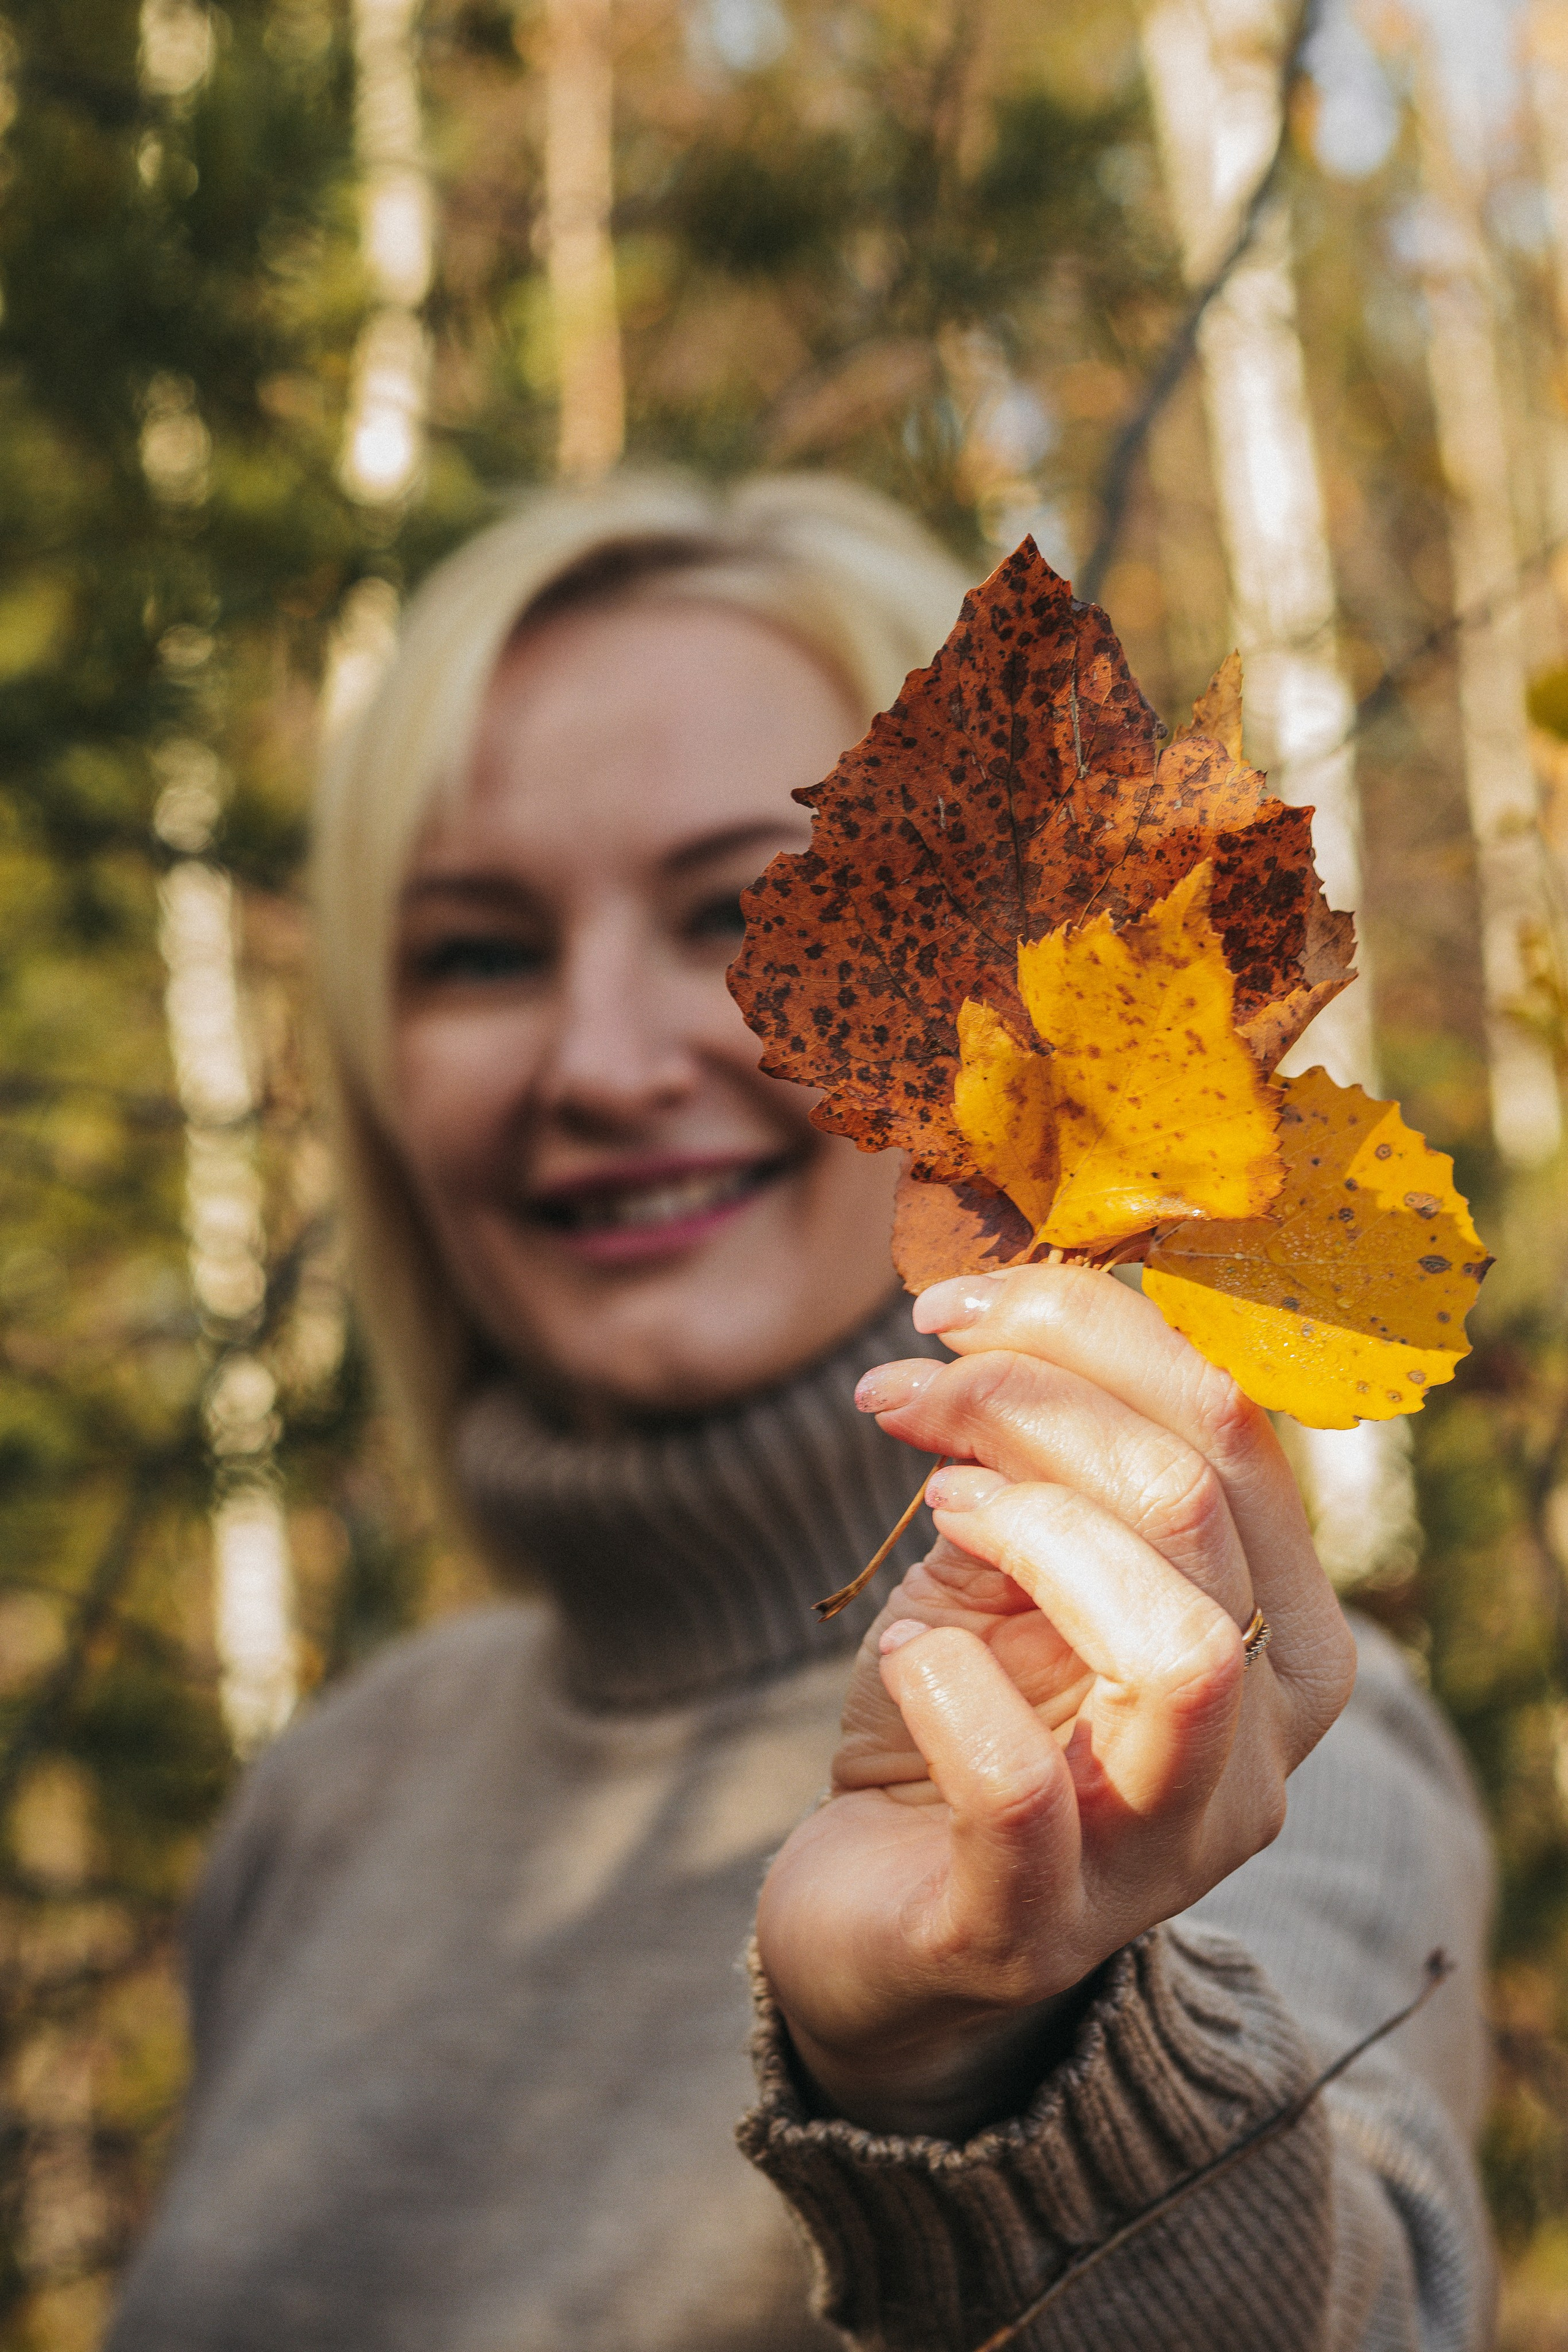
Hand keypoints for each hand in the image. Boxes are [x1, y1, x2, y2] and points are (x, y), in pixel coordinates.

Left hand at [755, 1264, 1355, 2139]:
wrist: (885, 1925)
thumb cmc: (962, 1718)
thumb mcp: (1010, 1568)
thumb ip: (1043, 1462)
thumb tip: (1002, 1316)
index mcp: (1279, 1626)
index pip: (1235, 1425)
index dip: (1089, 1328)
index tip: (950, 1311)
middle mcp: (1262, 1743)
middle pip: (1196, 1506)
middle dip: (1029, 1405)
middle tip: (904, 1393)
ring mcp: (1163, 1847)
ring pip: (1177, 1648)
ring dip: (1029, 1532)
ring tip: (934, 1510)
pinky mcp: (1037, 1929)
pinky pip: (1018, 1791)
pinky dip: (941, 1684)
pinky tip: (897, 1652)